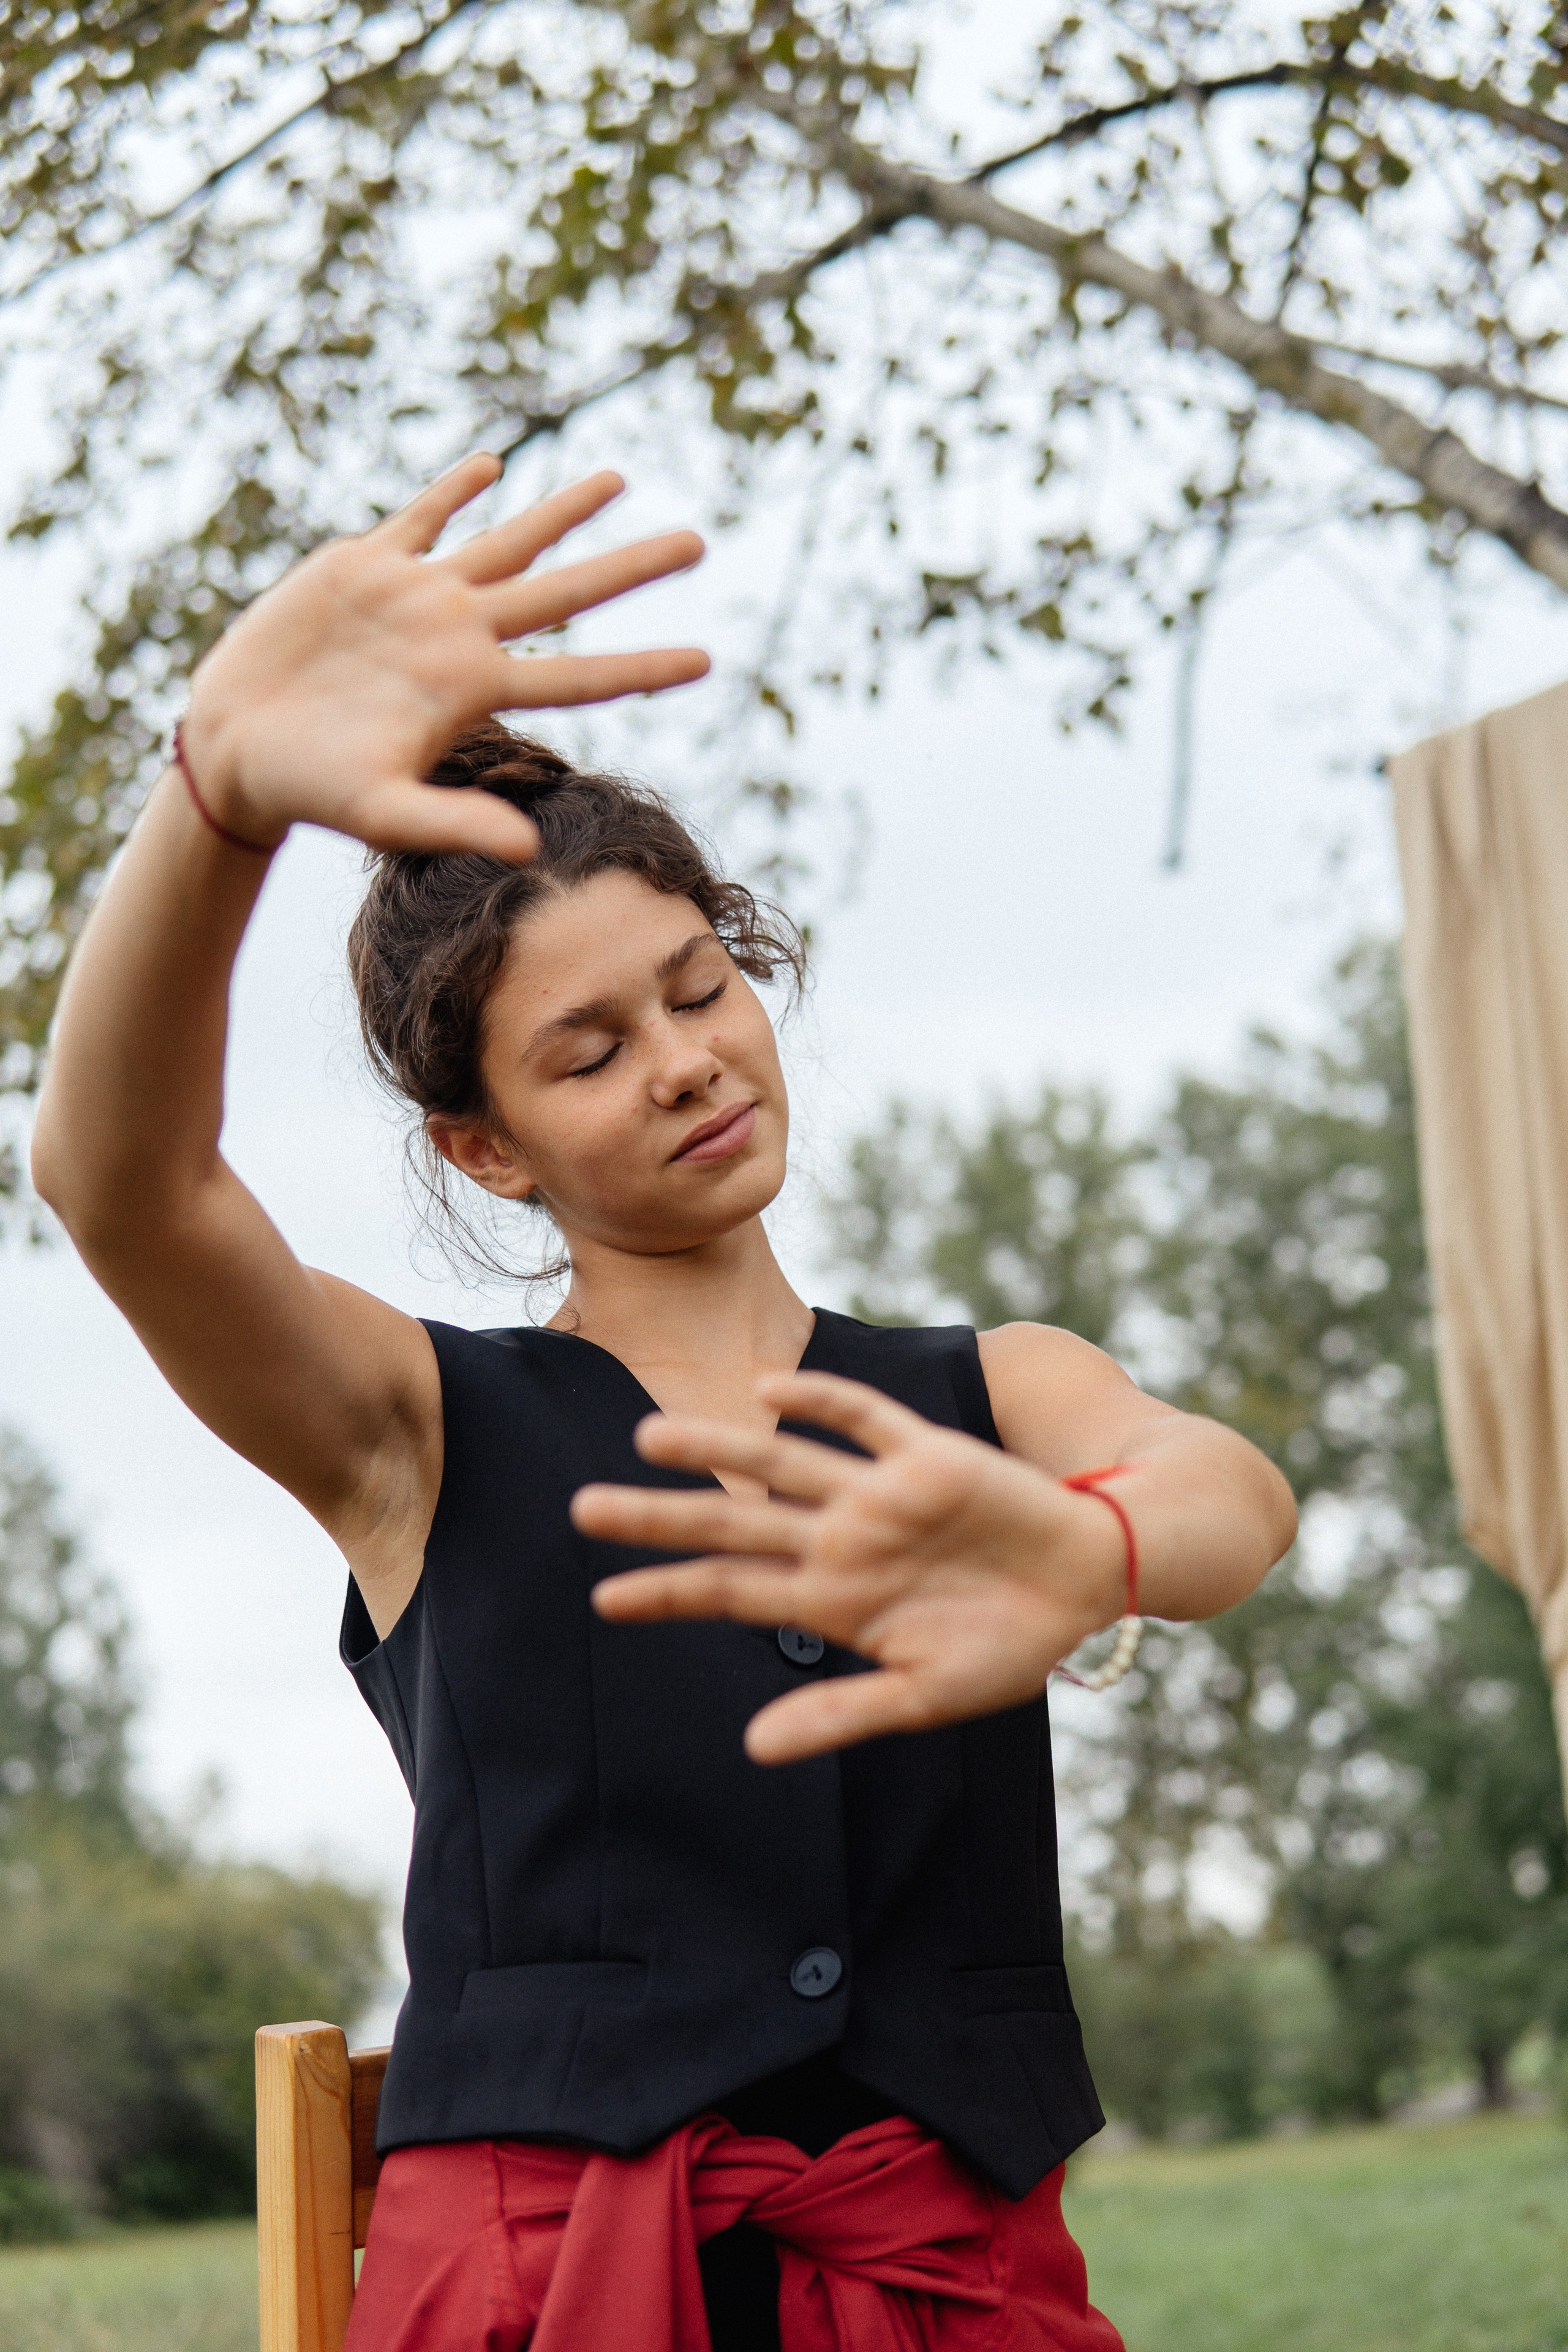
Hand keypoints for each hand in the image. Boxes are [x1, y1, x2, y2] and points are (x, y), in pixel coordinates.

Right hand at [181, 456, 707, 854]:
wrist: (239, 749)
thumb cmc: (314, 790)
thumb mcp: (386, 814)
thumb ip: (457, 823)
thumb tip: (530, 852)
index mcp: (474, 689)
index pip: (580, 675)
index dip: (644, 665)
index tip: (709, 659)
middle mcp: (460, 636)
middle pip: (566, 592)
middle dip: (632, 567)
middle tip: (700, 544)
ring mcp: (417, 597)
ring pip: (509, 542)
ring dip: (563, 511)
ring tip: (619, 480)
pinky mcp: (364, 567)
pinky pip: (422, 516)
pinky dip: (456, 489)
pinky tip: (493, 464)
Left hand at [571, 1371, 1127, 1762]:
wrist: (1088, 1586)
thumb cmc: (1007, 1647)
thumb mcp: (925, 1696)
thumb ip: (841, 1714)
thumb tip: (754, 1748)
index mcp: (834, 1600)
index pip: (730, 1591)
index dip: (668, 1593)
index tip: (601, 1599)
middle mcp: (841, 1540)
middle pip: (733, 1524)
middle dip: (661, 1517)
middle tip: (581, 1509)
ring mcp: (878, 1496)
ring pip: (779, 1464)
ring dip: (717, 1450)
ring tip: (647, 1437)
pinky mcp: (928, 1457)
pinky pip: (864, 1419)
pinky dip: (819, 1402)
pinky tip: (767, 1391)